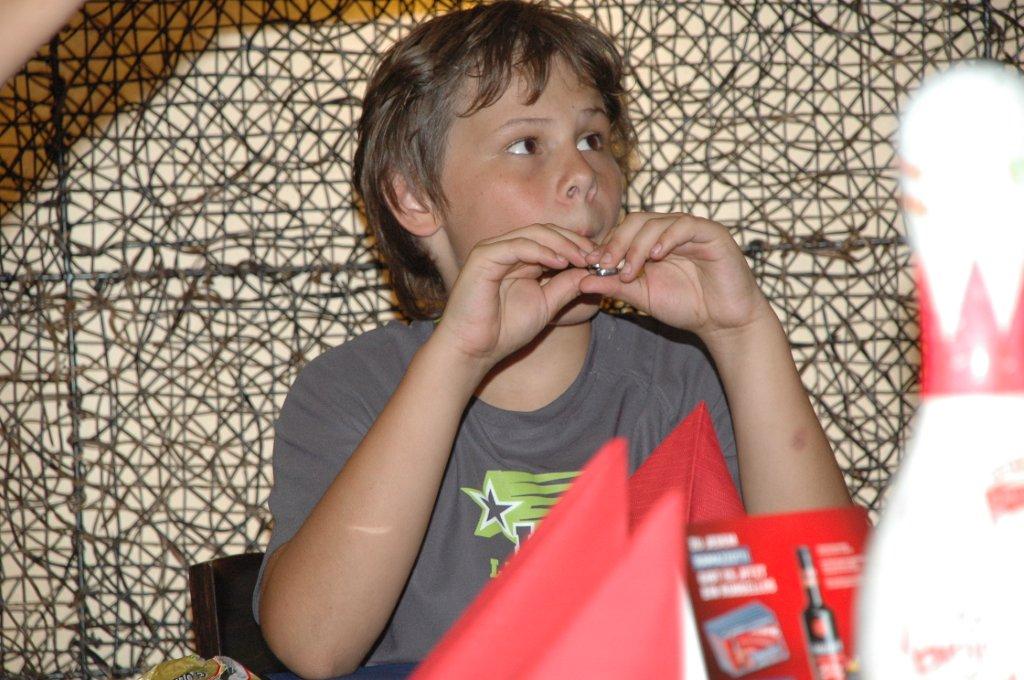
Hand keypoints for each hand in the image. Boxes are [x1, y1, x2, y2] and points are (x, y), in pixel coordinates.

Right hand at [434, 224, 593, 367]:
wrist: (474, 350)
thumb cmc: (504, 331)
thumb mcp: (546, 305)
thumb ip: (566, 287)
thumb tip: (592, 272)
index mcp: (519, 259)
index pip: (553, 241)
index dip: (578, 247)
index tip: (601, 261)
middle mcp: (506, 250)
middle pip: (546, 232)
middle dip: (574, 242)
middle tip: (597, 256)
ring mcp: (493, 250)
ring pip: (534, 234)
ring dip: (562, 244)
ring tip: (583, 258)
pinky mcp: (483, 256)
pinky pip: (517, 246)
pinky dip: (541, 251)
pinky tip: (560, 263)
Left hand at [579, 212, 769, 337]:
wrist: (723, 321)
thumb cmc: (686, 307)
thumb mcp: (643, 297)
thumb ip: (614, 287)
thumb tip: (580, 282)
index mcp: (653, 242)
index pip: (624, 231)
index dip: (606, 245)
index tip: (590, 265)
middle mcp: (670, 231)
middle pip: (635, 221)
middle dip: (616, 242)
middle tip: (604, 265)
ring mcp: (691, 229)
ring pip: (655, 222)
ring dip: (637, 245)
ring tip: (628, 270)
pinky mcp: (712, 233)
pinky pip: (684, 226)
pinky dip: (667, 238)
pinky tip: (656, 256)